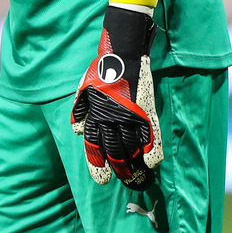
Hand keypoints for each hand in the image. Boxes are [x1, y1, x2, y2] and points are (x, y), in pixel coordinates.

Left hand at [71, 6, 162, 190]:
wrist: (123, 51)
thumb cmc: (101, 69)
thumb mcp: (83, 88)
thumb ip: (79, 110)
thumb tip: (78, 132)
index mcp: (95, 114)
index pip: (94, 146)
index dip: (98, 164)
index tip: (102, 179)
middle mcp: (112, 118)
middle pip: (114, 151)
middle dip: (117, 170)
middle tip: (120, 181)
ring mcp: (131, 114)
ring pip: (132, 147)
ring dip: (134, 165)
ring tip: (136, 177)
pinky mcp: (146, 109)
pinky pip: (152, 135)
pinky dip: (153, 151)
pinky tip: (151, 163)